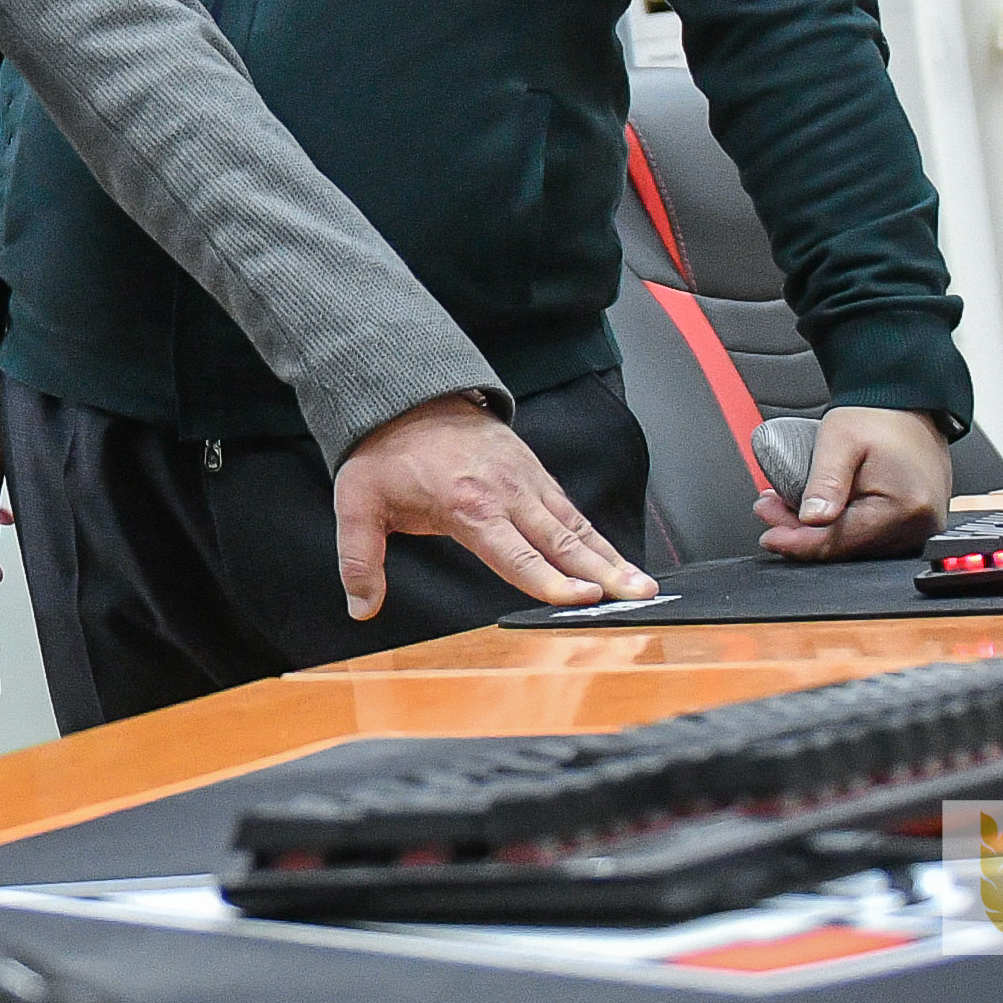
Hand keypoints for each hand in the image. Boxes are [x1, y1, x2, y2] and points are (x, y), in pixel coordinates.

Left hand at [333, 396, 655, 618]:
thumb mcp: (357, 501)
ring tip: (644, 588)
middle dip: (601, 572)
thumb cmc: (385, 453)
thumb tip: (360, 609)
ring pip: (574, 526)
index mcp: (467, 504)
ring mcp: (525, 480)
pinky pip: (570, 511)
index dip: (547, 578)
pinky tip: (620, 563)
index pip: (513, 552)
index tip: (582, 598)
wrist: (408, 394)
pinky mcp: (534, 473)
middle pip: (559, 540)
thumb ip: (359, 557)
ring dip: (610, 558)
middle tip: (638, 598)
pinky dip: (598, 538)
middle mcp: (505, 492)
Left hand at [756, 405, 953, 559]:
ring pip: (856, 545)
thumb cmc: (876, 416)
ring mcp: (920, 528)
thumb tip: (813, 518)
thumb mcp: (839, 441)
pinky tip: (816, 510)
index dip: (798, 543)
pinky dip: (839, 526)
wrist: (906, 404)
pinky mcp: (915, 524)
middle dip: (802, 534)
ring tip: (785, 505)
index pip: (841, 541)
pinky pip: (870, 536)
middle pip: (847, 547)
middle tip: (768, 509)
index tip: (769, 537)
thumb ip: (825, 481)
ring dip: (818, 530)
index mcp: (904, 508)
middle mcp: (919, 526)